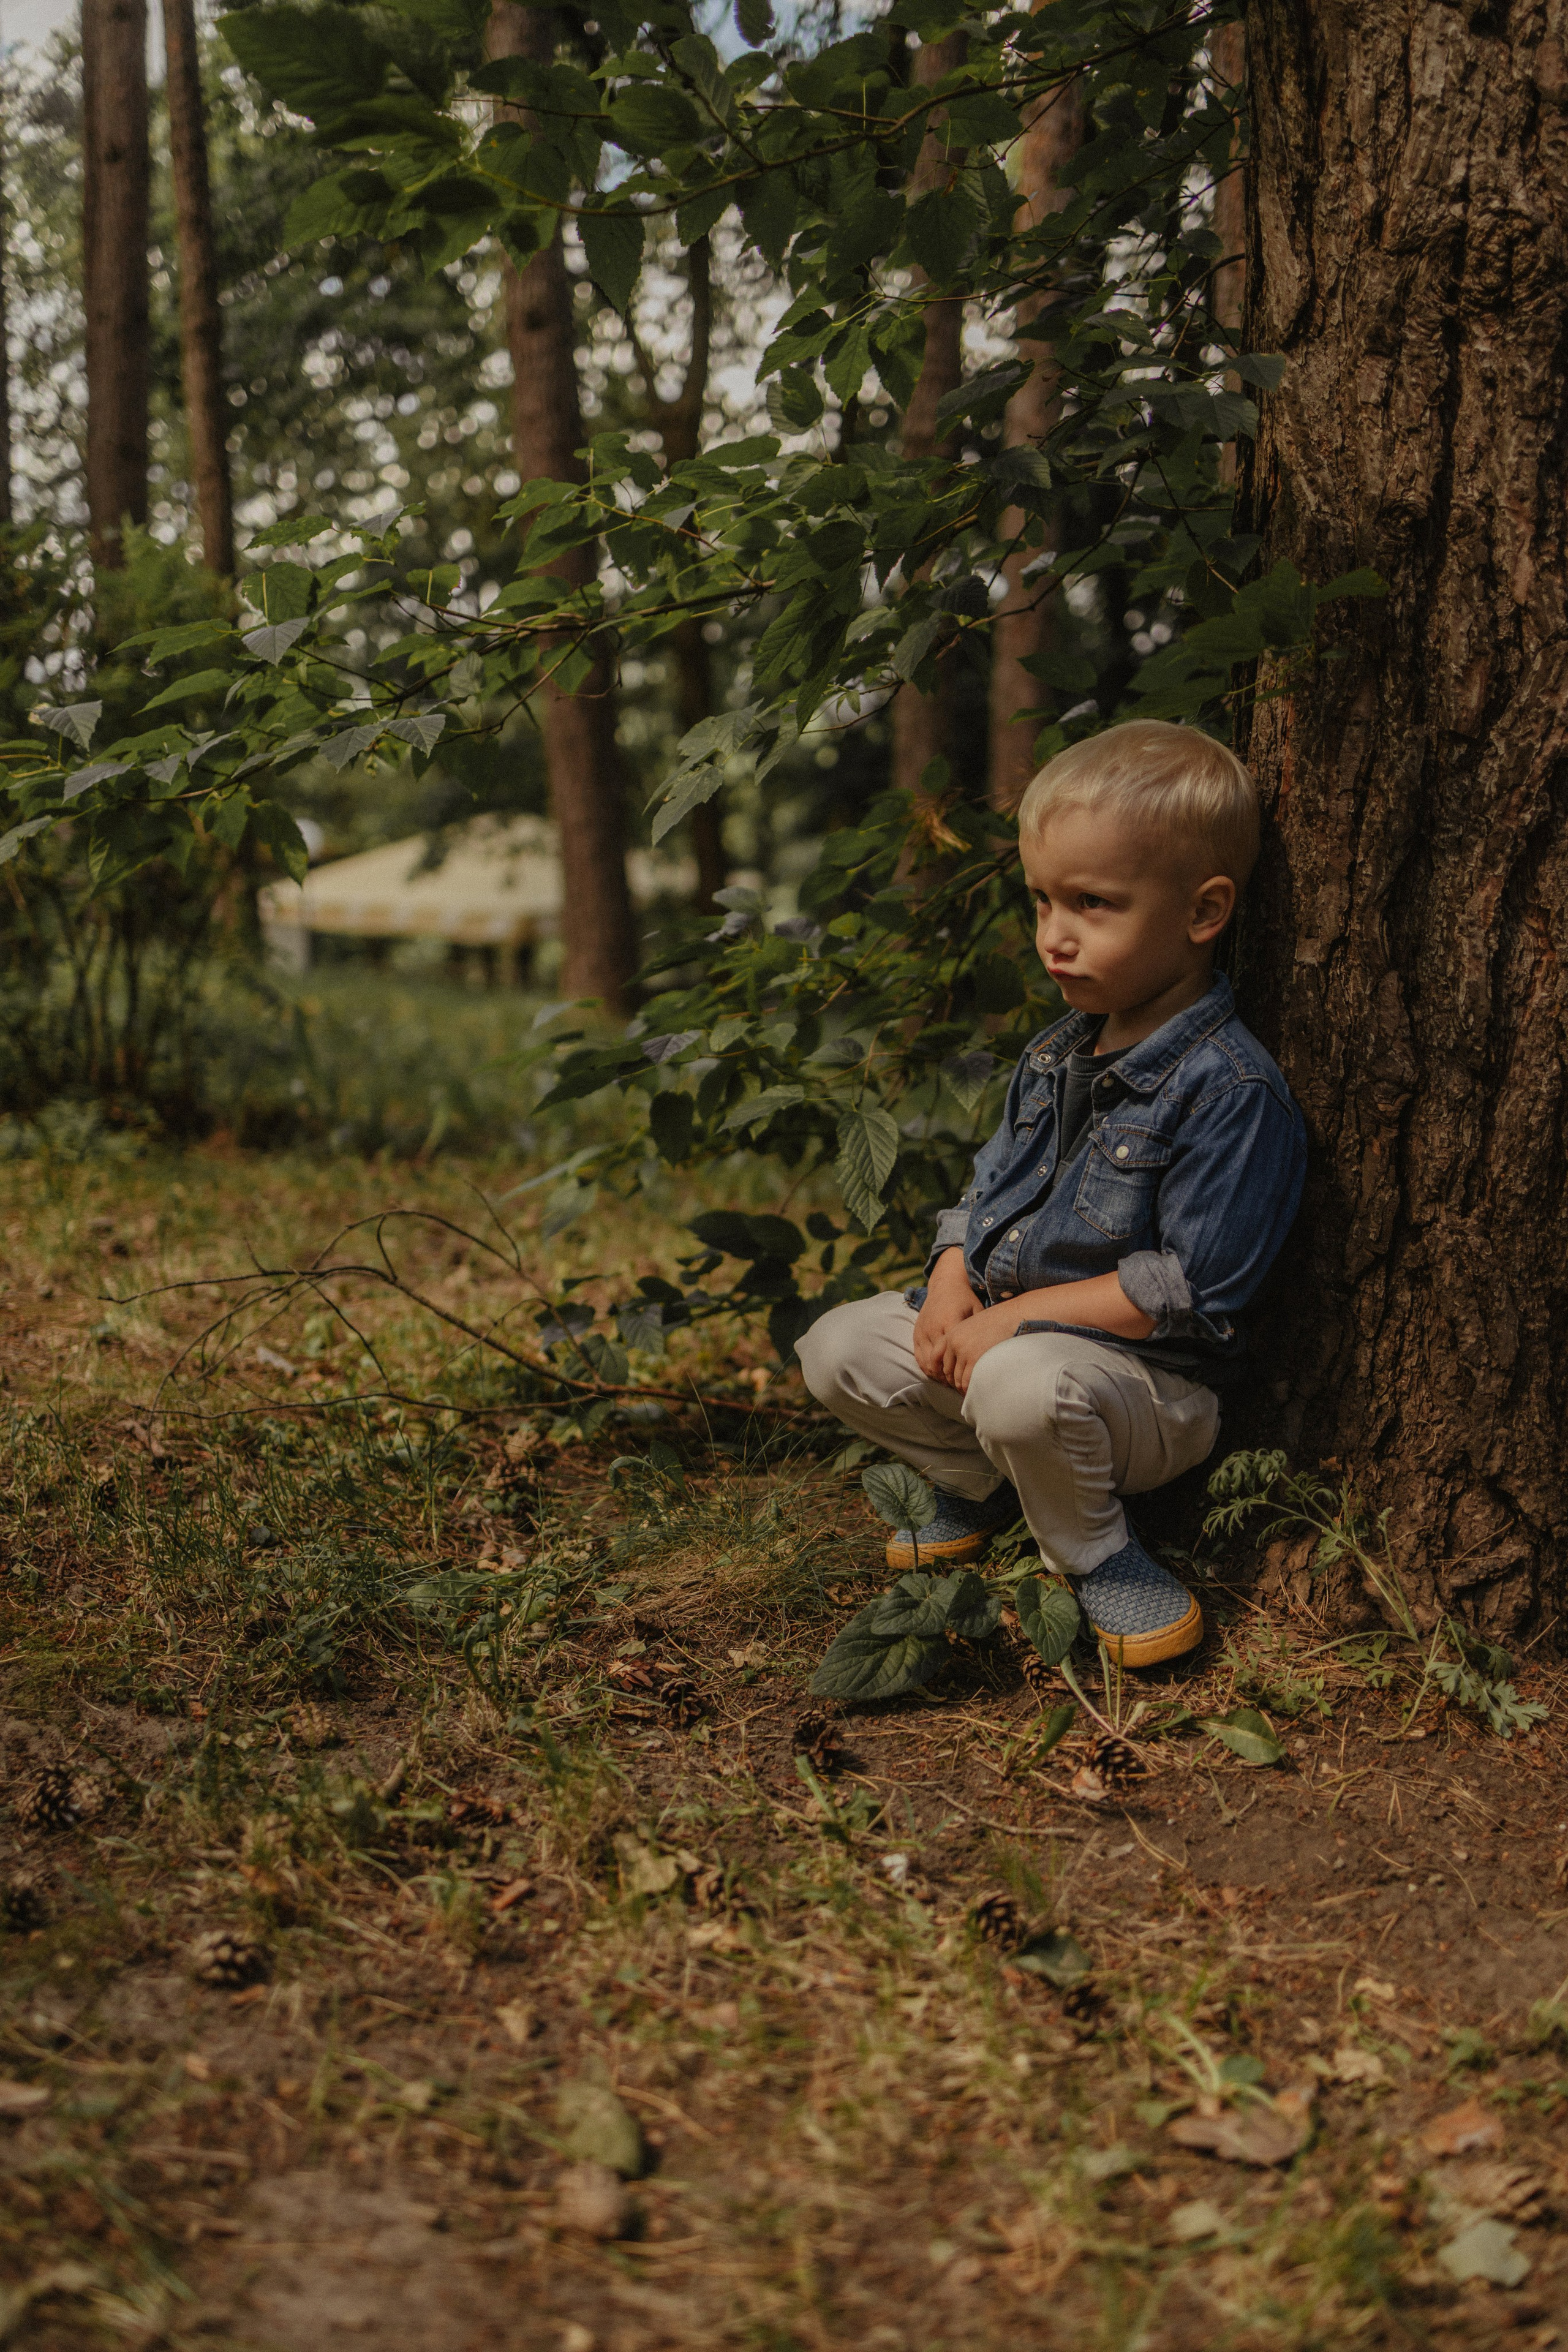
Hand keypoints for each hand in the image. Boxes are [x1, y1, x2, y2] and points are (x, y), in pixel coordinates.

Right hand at [912, 1247, 978, 1379]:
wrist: (945, 1284)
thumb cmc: (966, 1299)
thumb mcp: (977, 1311)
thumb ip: (981, 1331)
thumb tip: (995, 1351)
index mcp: (949, 1323)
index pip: (953, 1356)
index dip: (960, 1371)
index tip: (969, 1381)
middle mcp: (933, 1328)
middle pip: (938, 1363)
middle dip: (948, 1378)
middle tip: (960, 1387)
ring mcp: (922, 1331)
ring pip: (927, 1362)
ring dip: (937, 1375)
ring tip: (950, 1382)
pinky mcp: (916, 1333)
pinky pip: (919, 1357)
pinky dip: (928, 1368)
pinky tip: (938, 1373)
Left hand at [940, 1300, 1023, 1391]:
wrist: (1011, 1317)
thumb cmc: (997, 1323)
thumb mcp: (972, 1328)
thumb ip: (962, 1342)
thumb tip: (961, 1362)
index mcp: (951, 1334)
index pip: (937, 1359)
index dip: (944, 1372)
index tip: (951, 1380)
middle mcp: (954, 1343)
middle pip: (948, 1372)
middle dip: (955, 1384)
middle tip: (964, 1390)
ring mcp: (964, 1351)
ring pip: (957, 1379)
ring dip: (963, 1389)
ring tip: (971, 1393)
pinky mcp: (975, 1359)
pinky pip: (967, 1381)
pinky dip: (970, 1389)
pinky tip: (977, 1391)